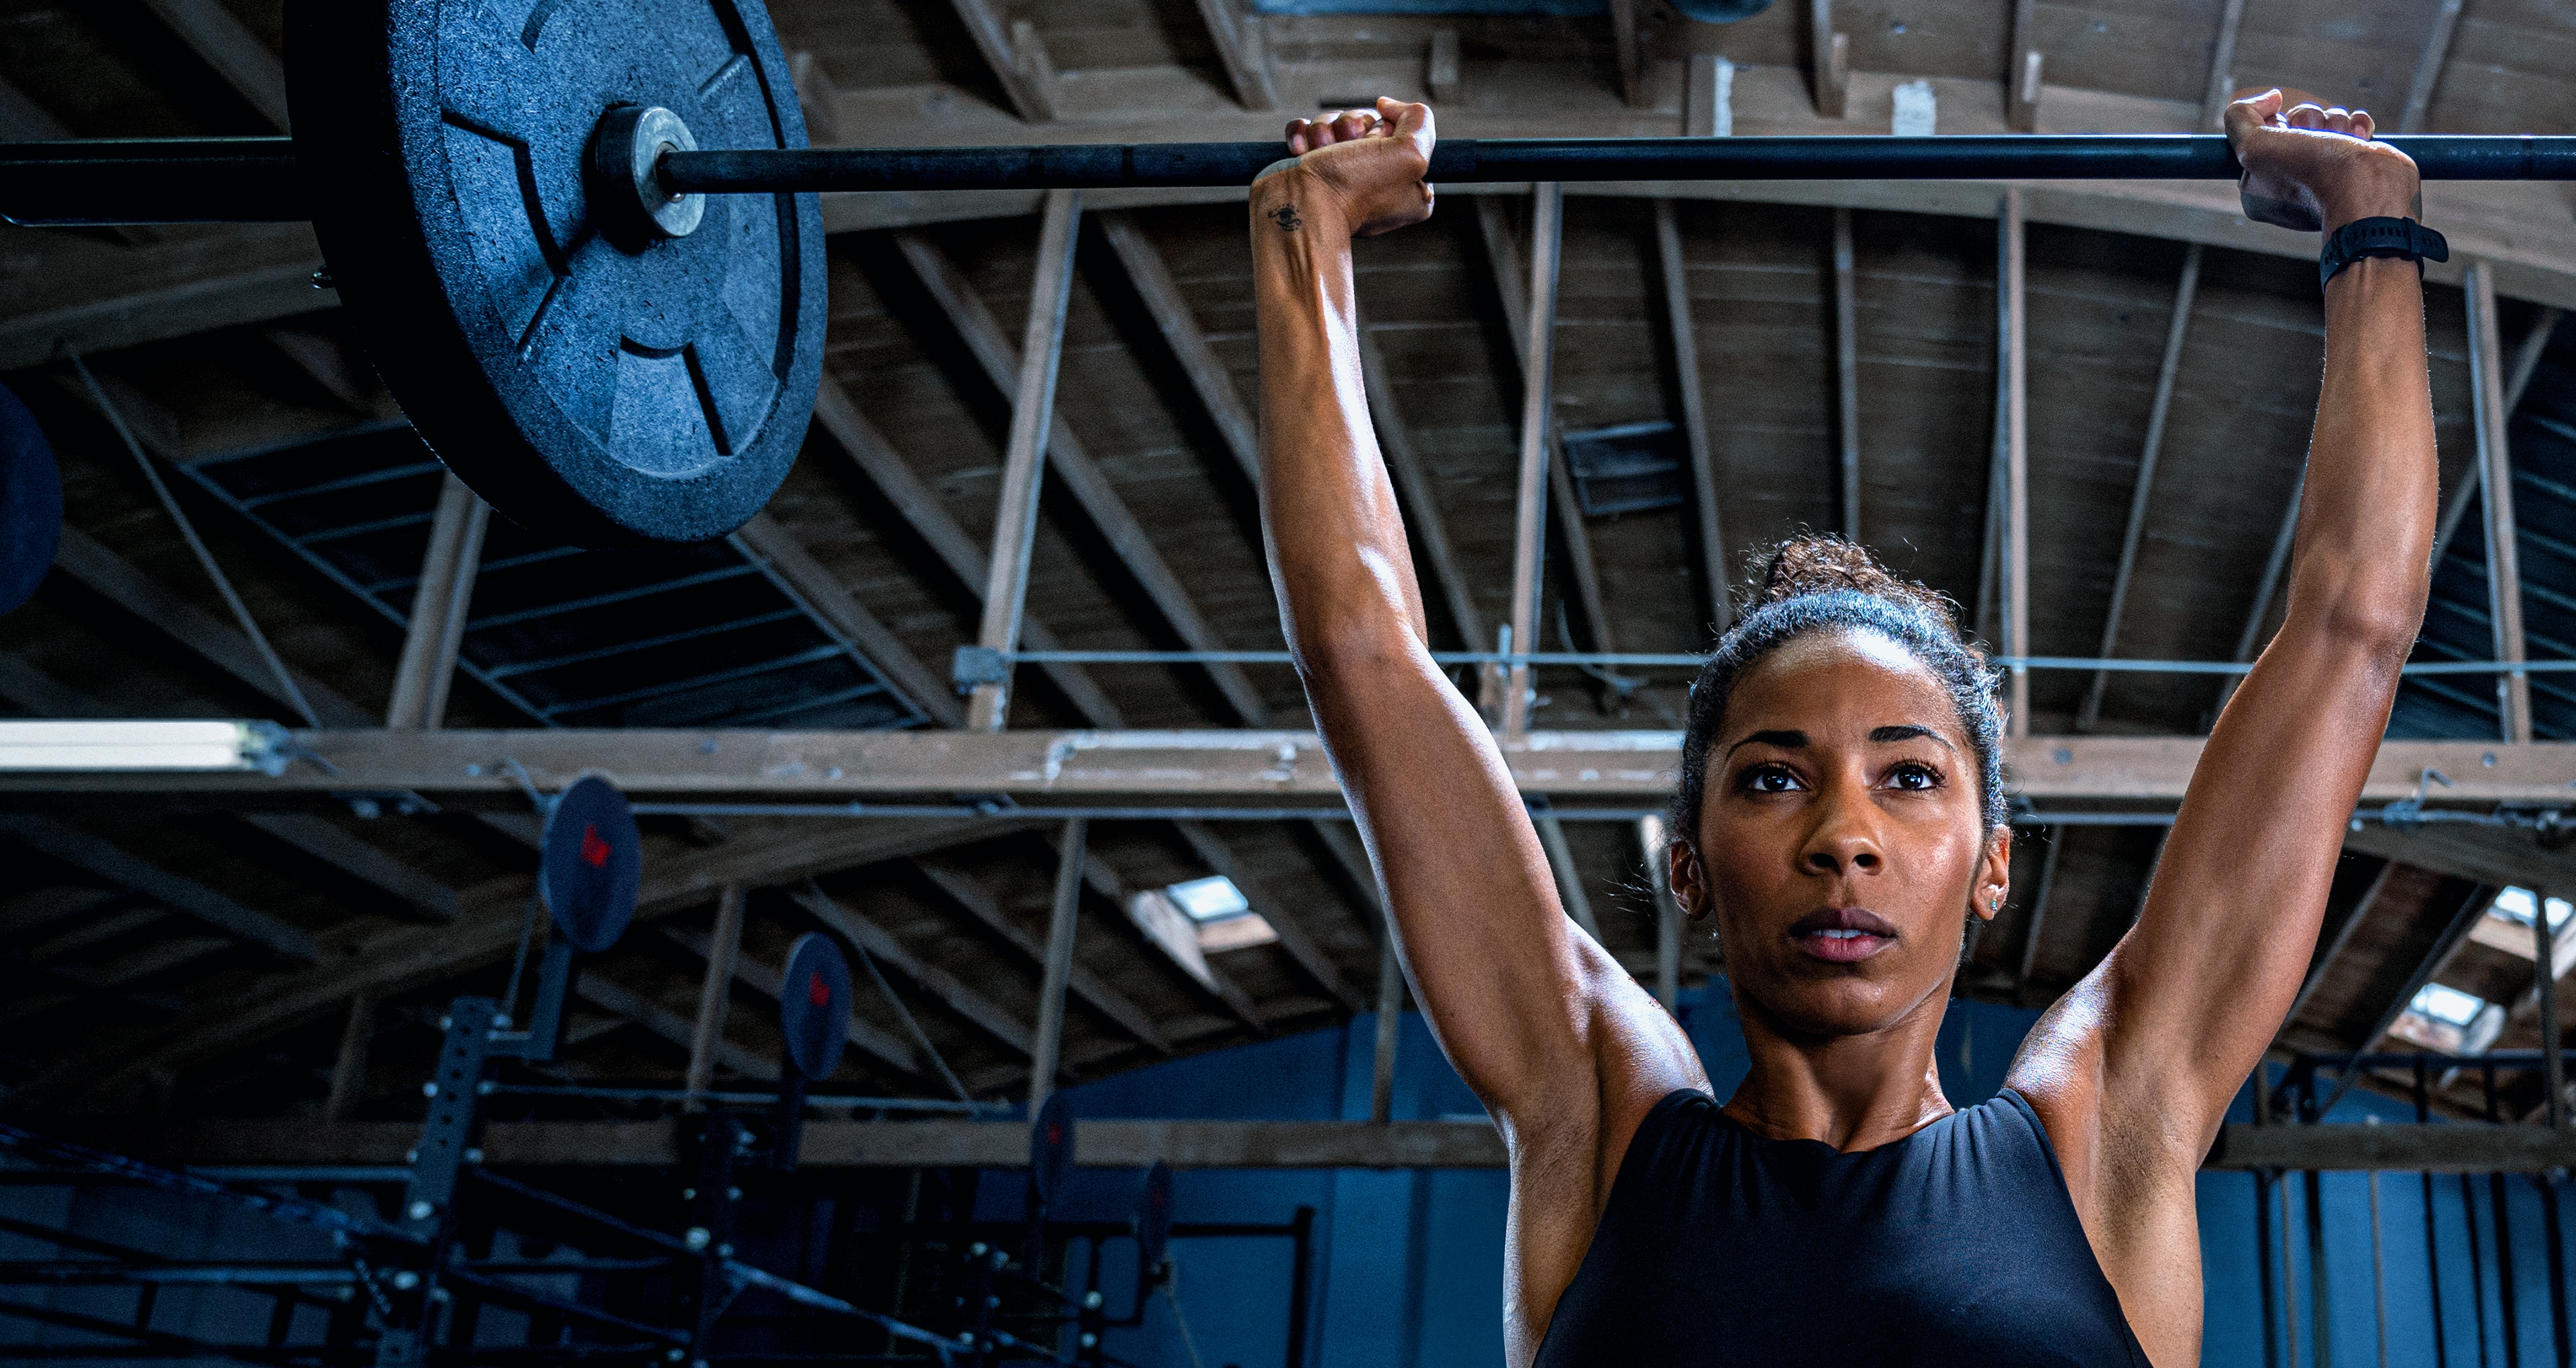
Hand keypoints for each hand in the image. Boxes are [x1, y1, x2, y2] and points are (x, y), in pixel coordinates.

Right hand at [1260, 97, 1435, 237]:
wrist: (1300, 209)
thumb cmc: (1354, 189)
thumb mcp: (1412, 155)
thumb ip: (1420, 121)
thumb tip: (1386, 106)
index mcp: (1409, 186)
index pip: (1400, 131)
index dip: (1385, 132)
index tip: (1375, 150)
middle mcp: (1376, 181)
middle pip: (1366, 122)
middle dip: (1352, 130)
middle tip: (1347, 154)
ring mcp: (1340, 174)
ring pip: (1335, 122)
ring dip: (1324, 132)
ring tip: (1321, 156)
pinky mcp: (1310, 166)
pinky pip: (1307, 128)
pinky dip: (1302, 134)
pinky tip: (1302, 151)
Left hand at [2224, 88, 2418, 233]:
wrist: (2368, 188)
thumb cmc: (2309, 173)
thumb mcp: (2253, 146)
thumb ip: (2240, 118)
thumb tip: (2270, 98)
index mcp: (2259, 188)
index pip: (2262, 136)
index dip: (2275, 126)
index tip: (2283, 135)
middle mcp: (2291, 183)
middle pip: (2294, 123)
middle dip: (2307, 120)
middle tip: (2313, 139)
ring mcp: (2327, 173)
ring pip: (2325, 121)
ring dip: (2335, 122)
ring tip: (2341, 142)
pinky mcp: (2356, 163)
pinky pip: (2353, 126)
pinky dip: (2357, 126)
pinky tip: (2358, 138)